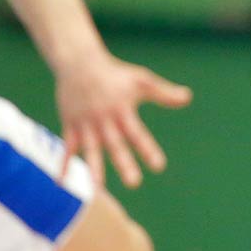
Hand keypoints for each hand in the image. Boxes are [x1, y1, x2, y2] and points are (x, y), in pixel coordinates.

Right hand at [56, 53, 192, 188]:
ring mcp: (86, 124)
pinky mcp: (70, 125)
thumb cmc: (115, 74)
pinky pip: (67, 147)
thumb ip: (163, 93)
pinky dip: (64, 164)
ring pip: (91, 149)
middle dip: (124, 164)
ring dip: (94, 168)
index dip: (147, 149)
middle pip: (116, 145)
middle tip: (134, 183)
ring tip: (99, 188)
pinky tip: (61, 181)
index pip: (138, 134)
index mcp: (122, 111)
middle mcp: (104, 120)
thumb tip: (188, 97)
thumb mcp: (142, 80)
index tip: (159, 166)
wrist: (79, 63)